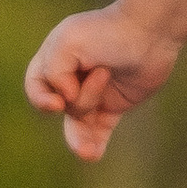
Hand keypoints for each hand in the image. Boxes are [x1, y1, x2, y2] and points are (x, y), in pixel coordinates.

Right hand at [24, 3, 182, 161]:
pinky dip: (94, 144)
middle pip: (60, 106)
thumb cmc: (108, 32)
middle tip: (103, 76)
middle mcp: (72, 76)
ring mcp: (93, 92)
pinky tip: (93, 155)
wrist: (150, 32)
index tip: (59, 101)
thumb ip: (53, 71)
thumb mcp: (68, 44)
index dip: (40, 97)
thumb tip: (67, 99)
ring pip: (78, 123)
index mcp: (56, 57)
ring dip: (82, 136)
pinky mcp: (114, 105)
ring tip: (88, 152)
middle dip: (77, 104)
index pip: (35, 84)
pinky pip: (98, 130)